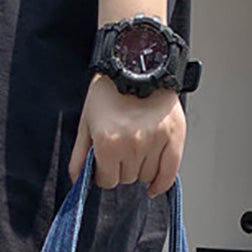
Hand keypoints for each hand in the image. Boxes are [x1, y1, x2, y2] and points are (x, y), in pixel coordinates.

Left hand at [69, 74, 185, 197]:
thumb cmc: (108, 91)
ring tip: (137, 147)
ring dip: (140, 169)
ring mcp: (155, 141)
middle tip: (122, 148)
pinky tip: (153, 186)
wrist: (136, 65)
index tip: (106, 164)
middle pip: (126, 179)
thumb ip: (79, 155)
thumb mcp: (86, 121)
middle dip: (121, 168)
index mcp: (108, 143)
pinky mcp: (174, 136)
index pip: (107, 181)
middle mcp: (133, 144)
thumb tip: (77, 182)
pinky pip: (169, 173)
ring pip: (145, 176)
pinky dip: (160, 183)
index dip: (104, 173)